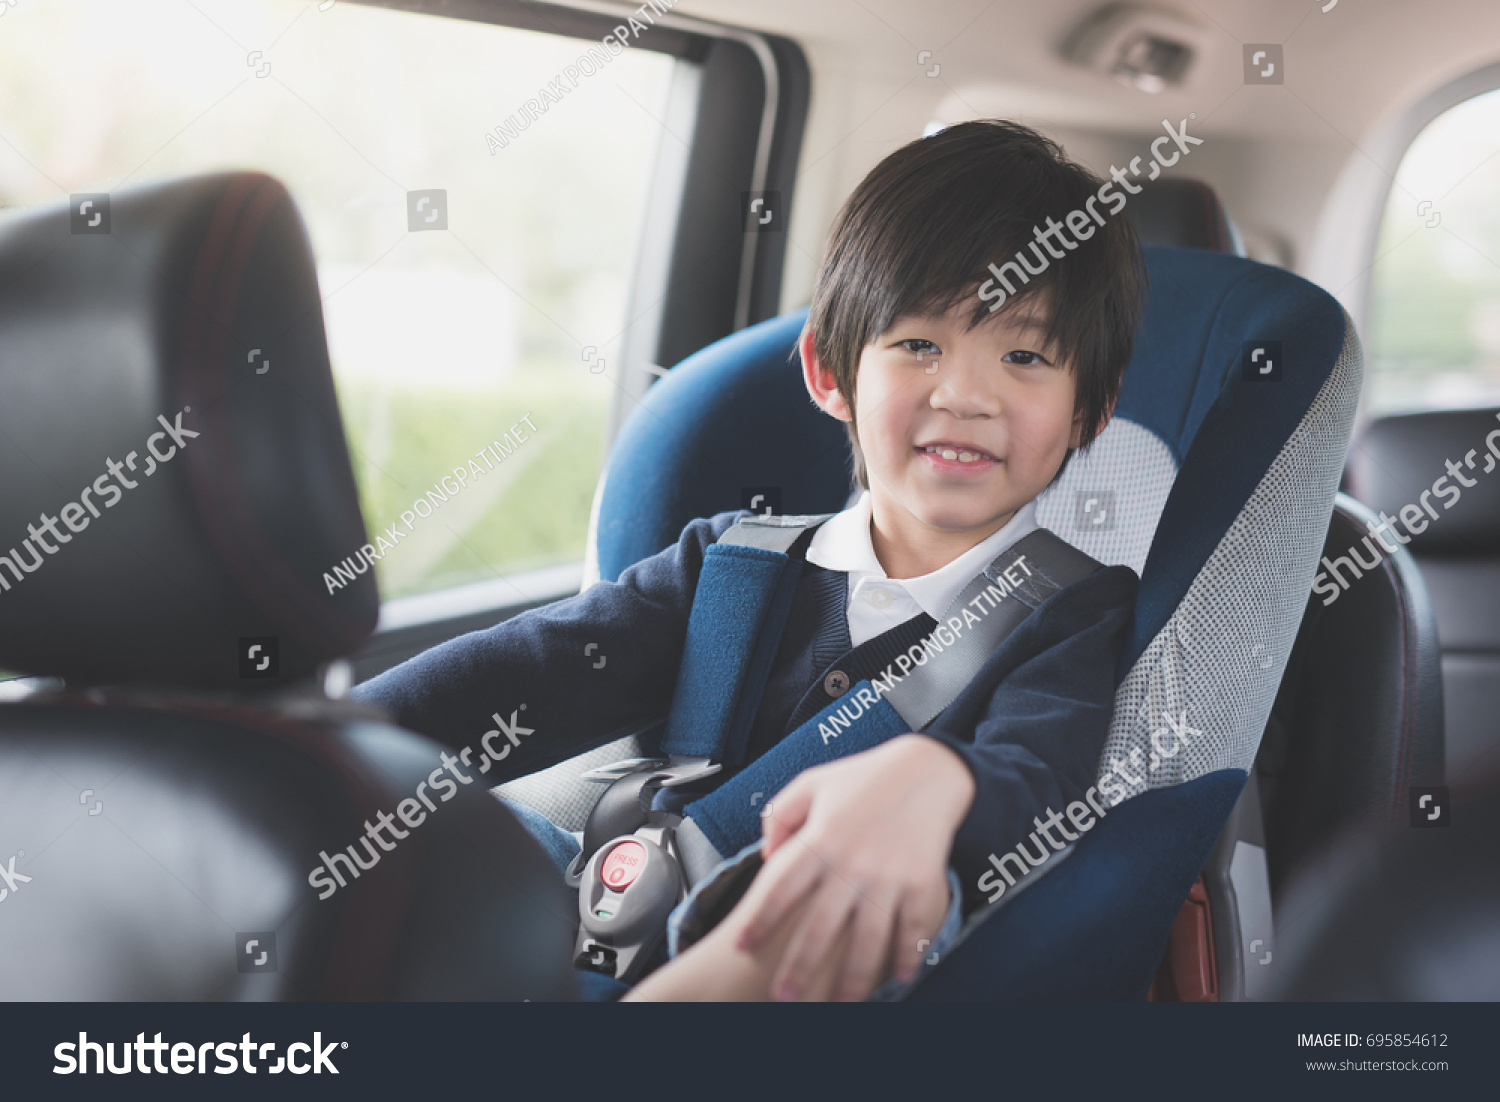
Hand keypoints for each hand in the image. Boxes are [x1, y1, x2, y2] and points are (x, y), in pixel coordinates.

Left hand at [733, 734, 974, 1000]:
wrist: (927, 769)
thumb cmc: (865, 777)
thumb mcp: (812, 782)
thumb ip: (780, 816)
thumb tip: (766, 856)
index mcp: (821, 837)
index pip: (780, 886)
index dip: (760, 918)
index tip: (743, 946)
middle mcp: (853, 862)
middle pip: (819, 926)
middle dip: (799, 967)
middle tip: (783, 998)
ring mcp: (890, 876)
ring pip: (866, 940)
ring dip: (851, 979)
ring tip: (838, 1007)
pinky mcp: (922, 883)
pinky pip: (912, 930)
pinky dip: (905, 958)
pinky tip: (896, 980)